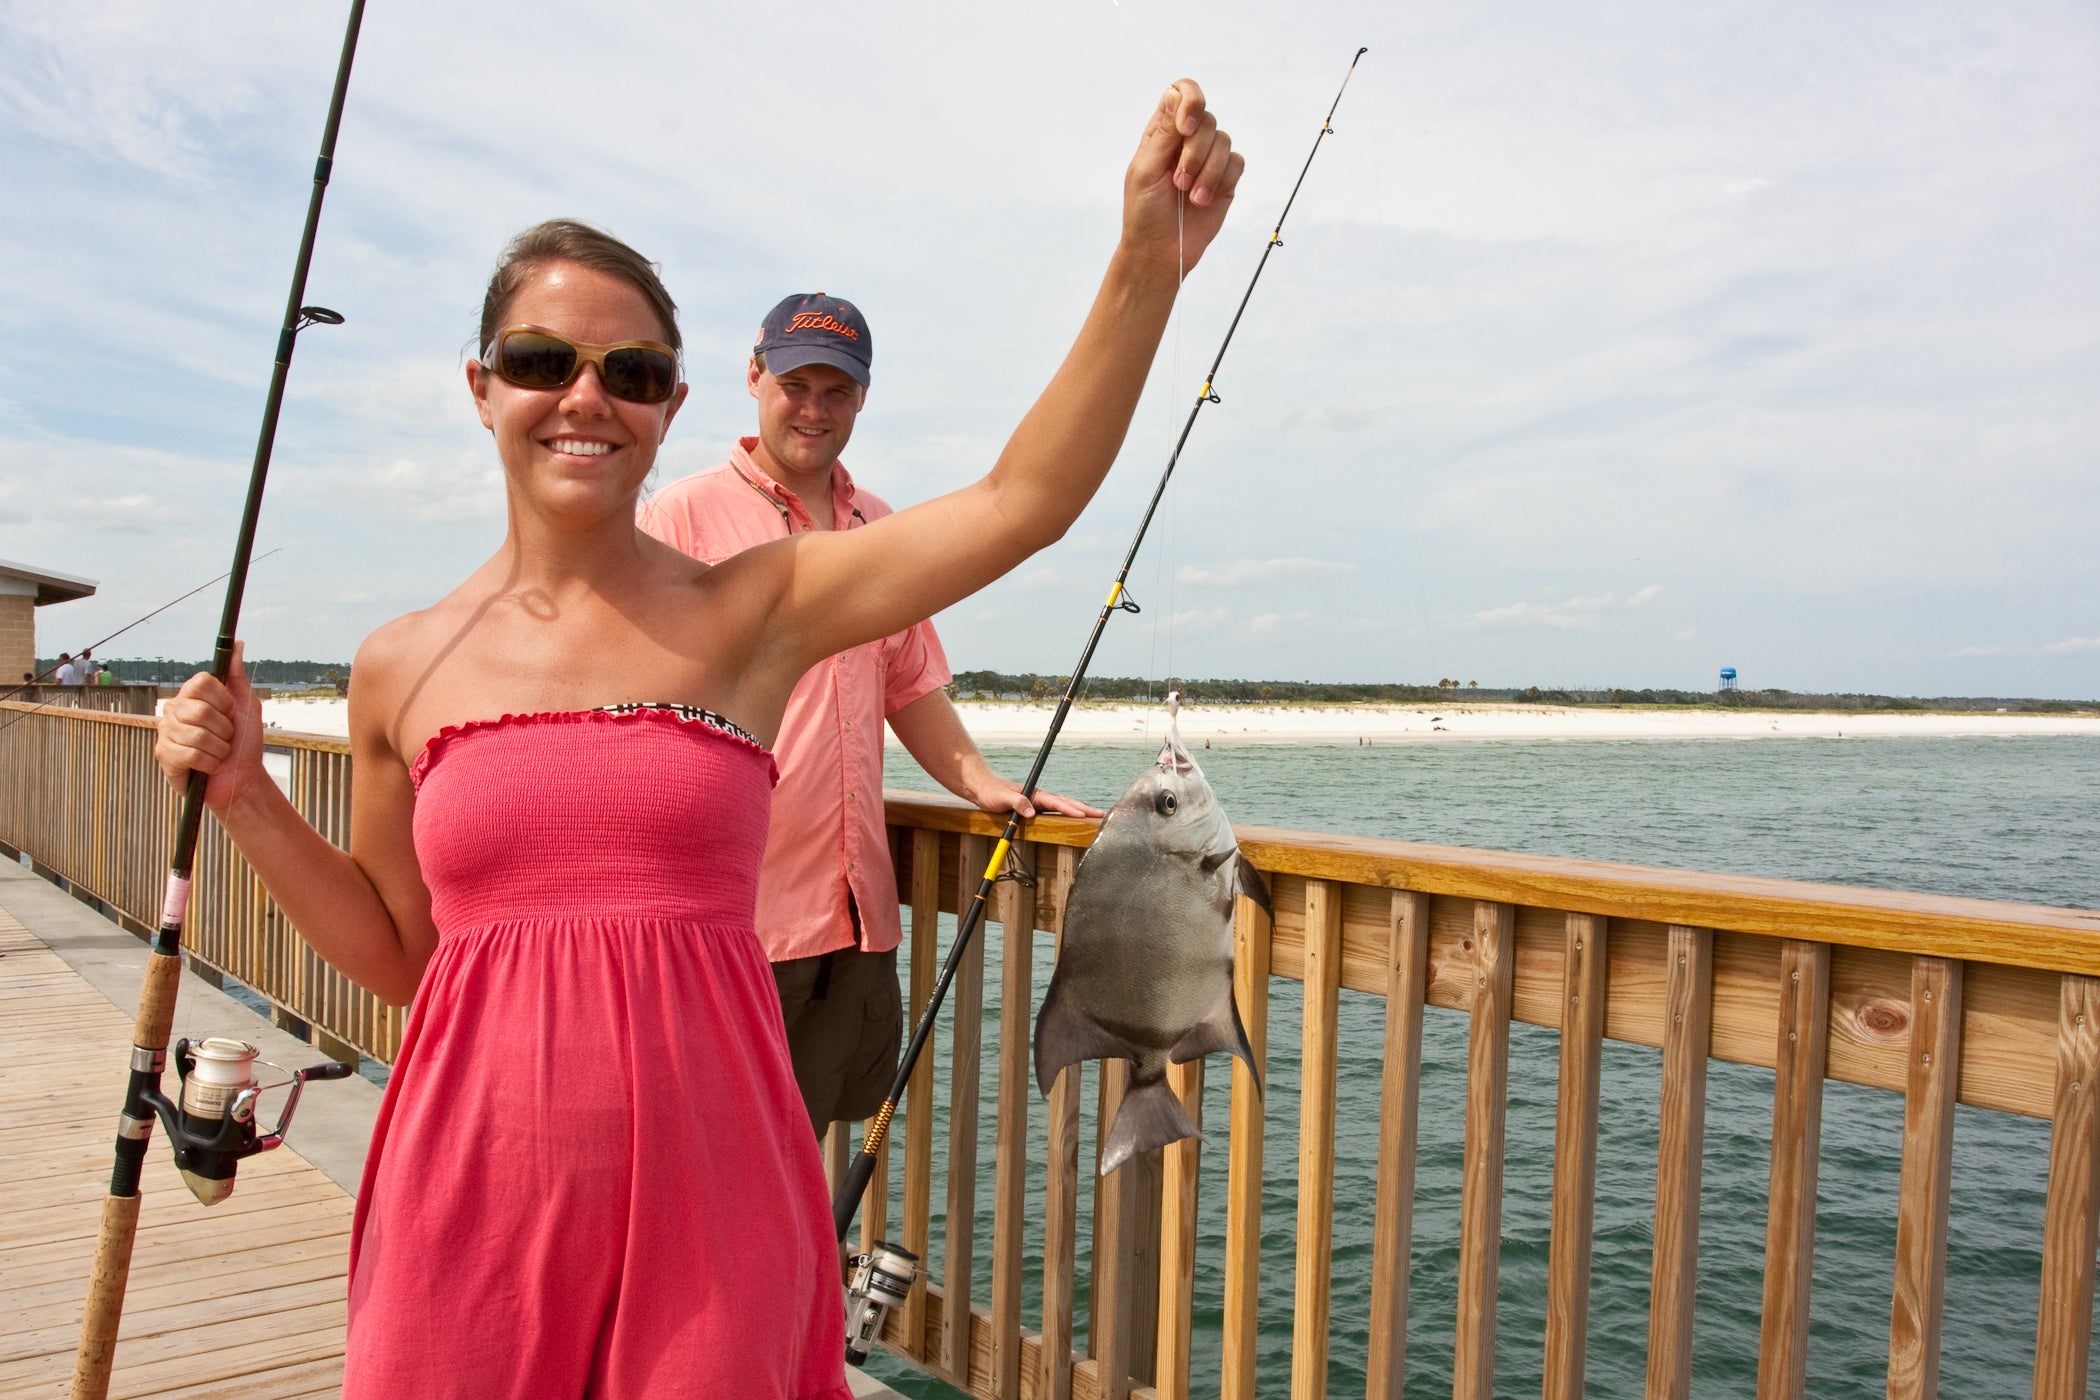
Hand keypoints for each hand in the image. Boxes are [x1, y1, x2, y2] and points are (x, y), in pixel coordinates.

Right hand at [155, 642, 265, 812]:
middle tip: (226, 737)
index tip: (230, 712)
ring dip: (219, 748)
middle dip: (224, 729)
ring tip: (219, 752)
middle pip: (200, 710)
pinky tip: (210, 766)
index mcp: (192, 695)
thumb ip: (237, 675)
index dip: (221, 699)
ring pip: (197, 735)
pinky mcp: (163, 755)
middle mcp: (174, 710)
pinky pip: (191, 754)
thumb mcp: (246, 705)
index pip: (200, 682)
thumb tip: (236, 644)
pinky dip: (210, 763)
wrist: (241, 778)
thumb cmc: (243, 742)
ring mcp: (166, 732)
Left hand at [969, 777, 1103, 821]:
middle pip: (1066, 802)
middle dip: (1083, 808)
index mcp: (1035, 794)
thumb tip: (1031, 812)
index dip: (1070, 809)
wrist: (982, 788)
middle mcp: (1040, 797)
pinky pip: (1055, 811)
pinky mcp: (1034, 808)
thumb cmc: (991, 792)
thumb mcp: (1001, 798)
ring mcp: (1038, 802)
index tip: (1082, 814)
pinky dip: (1068, 813)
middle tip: (1100, 814)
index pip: (1056, 803)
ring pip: (1063, 806)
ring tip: (1094, 815)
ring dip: (1079, 810)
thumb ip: (1016, 802)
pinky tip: (1074, 818)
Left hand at [1123, 79, 1245, 277]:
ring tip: (1190, 197)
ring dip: (1207, 172)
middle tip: (1178, 182)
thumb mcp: (1145, 169)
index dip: (1190, 101)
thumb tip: (1175, 94)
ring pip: (1224, 142)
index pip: (1182, 92)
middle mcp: (1187, 140)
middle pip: (1207, 120)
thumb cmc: (1144, 212)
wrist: (1160, 250)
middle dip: (1195, 153)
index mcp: (1163, 131)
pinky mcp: (1225, 179)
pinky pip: (1237, 163)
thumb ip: (1163, 132)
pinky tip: (1204, 200)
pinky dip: (1221, 181)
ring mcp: (1208, 159)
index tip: (1184, 128)